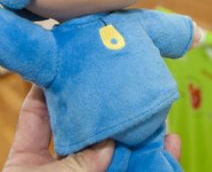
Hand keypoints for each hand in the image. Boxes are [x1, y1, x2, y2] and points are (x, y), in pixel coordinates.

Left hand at [3, 87, 181, 171]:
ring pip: (121, 149)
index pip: (41, 113)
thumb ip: (73, 166)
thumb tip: (106, 145)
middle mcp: (65, 167)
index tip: (77, 59)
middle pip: (90, 127)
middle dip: (110, 106)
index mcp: (30, 163)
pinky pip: (141, 169)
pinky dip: (159, 158)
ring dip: (140, 130)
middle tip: (128, 81)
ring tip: (158, 108)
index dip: (56, 85)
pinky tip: (171, 142)